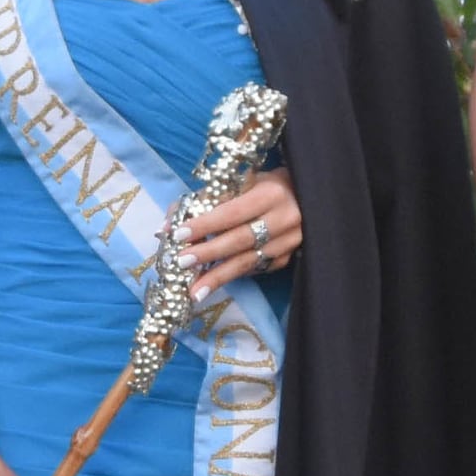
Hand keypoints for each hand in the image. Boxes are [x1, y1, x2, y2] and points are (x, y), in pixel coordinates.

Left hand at [174, 172, 300, 291]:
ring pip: (248, 262)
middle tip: (182, 263)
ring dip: (218, 277)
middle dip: (208, 253)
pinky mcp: (288, 259)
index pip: (232, 212)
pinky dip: (233, 275)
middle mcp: (284, 219)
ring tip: (194, 291)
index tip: (178, 234)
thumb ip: (207, 200)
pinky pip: (255, 269)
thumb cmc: (265, 185)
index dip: (205, 224)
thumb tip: (168, 224)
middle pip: (240, 240)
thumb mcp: (242, 183)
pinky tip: (215, 283)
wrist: (307, 197)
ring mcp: (288, 243)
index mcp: (271, 194)